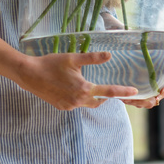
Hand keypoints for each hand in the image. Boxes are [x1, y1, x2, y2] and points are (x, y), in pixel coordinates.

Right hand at [15, 52, 138, 110]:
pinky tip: (70, 88)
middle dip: (104, 96)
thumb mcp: (72, 58)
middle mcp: (78, 101)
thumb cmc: (50, 64)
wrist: (29, 75)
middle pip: (98, 101)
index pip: (109, 92)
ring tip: (85, 85)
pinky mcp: (61, 107)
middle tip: (106, 88)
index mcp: (84, 89)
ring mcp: (69, 106)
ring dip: (90, 97)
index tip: (134, 92)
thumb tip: (109, 55)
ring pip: (86, 103)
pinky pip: (75, 104)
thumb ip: (92, 58)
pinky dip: (78, 98)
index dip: (123, 91)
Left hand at [122, 45, 163, 108]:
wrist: (147, 54)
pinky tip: (125, 99)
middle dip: (152, 100)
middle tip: (147, 100)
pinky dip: (132, 100)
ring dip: (141, 102)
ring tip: (133, 101)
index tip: (162, 91)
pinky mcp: (141, 92)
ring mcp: (151, 91)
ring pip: (147, 101)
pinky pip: (137, 99)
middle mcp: (160, 87)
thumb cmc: (162, 53)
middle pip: (158, 97)